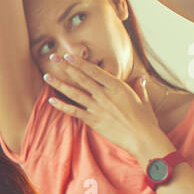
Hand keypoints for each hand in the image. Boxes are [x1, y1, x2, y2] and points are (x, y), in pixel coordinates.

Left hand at [42, 53, 174, 163]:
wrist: (142, 138)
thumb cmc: (145, 120)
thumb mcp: (144, 101)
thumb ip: (140, 88)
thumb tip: (142, 79)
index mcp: (117, 87)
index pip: (94, 71)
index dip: (80, 62)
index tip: (68, 55)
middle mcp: (104, 95)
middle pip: (81, 78)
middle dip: (65, 67)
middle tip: (53, 58)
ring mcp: (97, 108)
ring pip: (74, 93)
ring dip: (59, 83)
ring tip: (47, 75)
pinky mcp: (94, 121)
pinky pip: (74, 112)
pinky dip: (62, 106)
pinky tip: (51, 100)